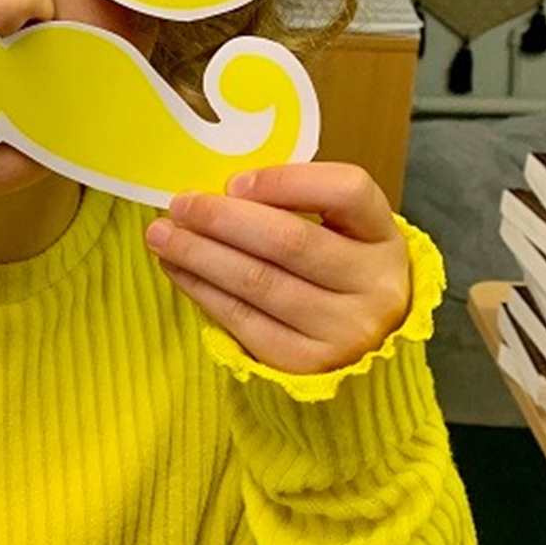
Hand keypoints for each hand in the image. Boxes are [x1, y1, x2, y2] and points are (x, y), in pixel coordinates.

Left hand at [145, 163, 411, 374]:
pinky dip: (202, 290)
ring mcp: (344, 329)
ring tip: (162, 236)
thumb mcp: (340, 234)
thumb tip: (220, 195)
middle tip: (180, 205)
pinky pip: (243, 320)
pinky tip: (177, 269)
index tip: (233, 182)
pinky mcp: (307, 363)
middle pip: (290, 241)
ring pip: (258, 282)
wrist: (363, 349)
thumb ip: (296, 207)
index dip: (287, 181)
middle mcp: (374, 284)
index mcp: (383, 236)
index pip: (348, 192)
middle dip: (223, 219)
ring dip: (200, 254)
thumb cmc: (337, 274)